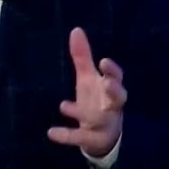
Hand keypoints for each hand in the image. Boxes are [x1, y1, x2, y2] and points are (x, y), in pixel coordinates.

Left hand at [47, 27, 125, 157]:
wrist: (104, 135)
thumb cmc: (97, 100)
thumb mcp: (88, 79)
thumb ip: (83, 57)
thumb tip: (76, 30)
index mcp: (111, 89)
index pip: (116, 77)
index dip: (112, 71)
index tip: (103, 61)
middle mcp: (111, 105)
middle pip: (118, 97)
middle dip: (113, 90)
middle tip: (107, 83)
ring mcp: (104, 123)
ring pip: (102, 118)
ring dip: (86, 112)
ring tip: (64, 105)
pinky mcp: (93, 138)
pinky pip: (81, 137)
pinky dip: (67, 135)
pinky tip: (51, 132)